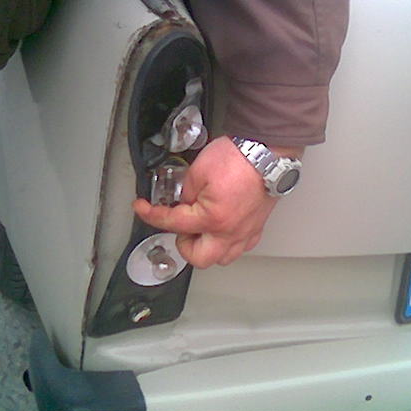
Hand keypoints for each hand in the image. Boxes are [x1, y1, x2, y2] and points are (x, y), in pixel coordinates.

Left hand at [133, 136, 301, 267]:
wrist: (267, 152)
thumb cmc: (238, 157)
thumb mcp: (198, 170)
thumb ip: (185, 191)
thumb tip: (181, 202)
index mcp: (212, 218)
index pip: (172, 224)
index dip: (151, 215)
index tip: (143, 208)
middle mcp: (230, 231)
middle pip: (198, 258)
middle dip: (183, 244)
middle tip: (179, 226)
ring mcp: (246, 232)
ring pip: (222, 258)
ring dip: (206, 247)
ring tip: (200, 230)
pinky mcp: (257, 227)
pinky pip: (240, 247)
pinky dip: (227, 243)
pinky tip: (221, 229)